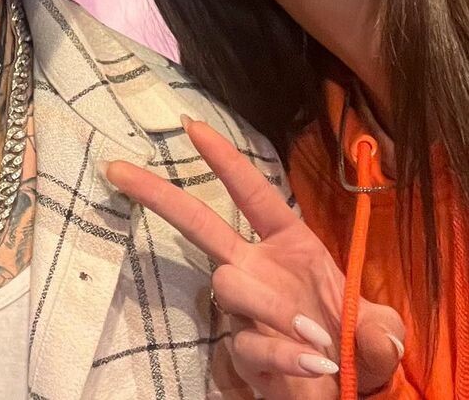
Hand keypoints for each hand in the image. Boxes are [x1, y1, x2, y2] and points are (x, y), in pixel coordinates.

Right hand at [104, 117, 404, 397]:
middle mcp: (257, 270)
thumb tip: (372, 329)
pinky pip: (249, 343)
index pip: (251, 193)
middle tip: (118, 169)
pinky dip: (285, 353)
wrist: (345, 395)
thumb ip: (380, 327)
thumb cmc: (356, 348)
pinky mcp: (242, 352)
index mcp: (289, 246)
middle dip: (157, 193)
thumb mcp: (379, 331)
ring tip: (318, 337)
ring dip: (271, 306)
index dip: (224, 159)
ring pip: (228, 283)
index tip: (191, 125)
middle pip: (198, 223)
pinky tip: (314, 363)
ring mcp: (244, 311)